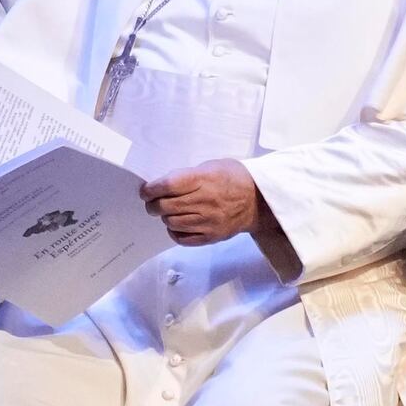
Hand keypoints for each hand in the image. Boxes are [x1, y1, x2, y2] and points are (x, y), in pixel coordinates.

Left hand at [142, 160, 264, 245]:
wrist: (259, 200)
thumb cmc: (234, 178)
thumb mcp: (211, 166)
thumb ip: (188, 176)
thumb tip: (162, 185)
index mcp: (203, 179)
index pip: (167, 185)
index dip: (151, 189)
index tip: (145, 190)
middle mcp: (205, 201)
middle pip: (166, 206)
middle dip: (153, 204)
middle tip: (152, 202)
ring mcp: (208, 221)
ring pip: (172, 223)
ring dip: (165, 217)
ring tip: (168, 212)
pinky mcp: (212, 236)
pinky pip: (183, 239)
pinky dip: (175, 232)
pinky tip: (177, 224)